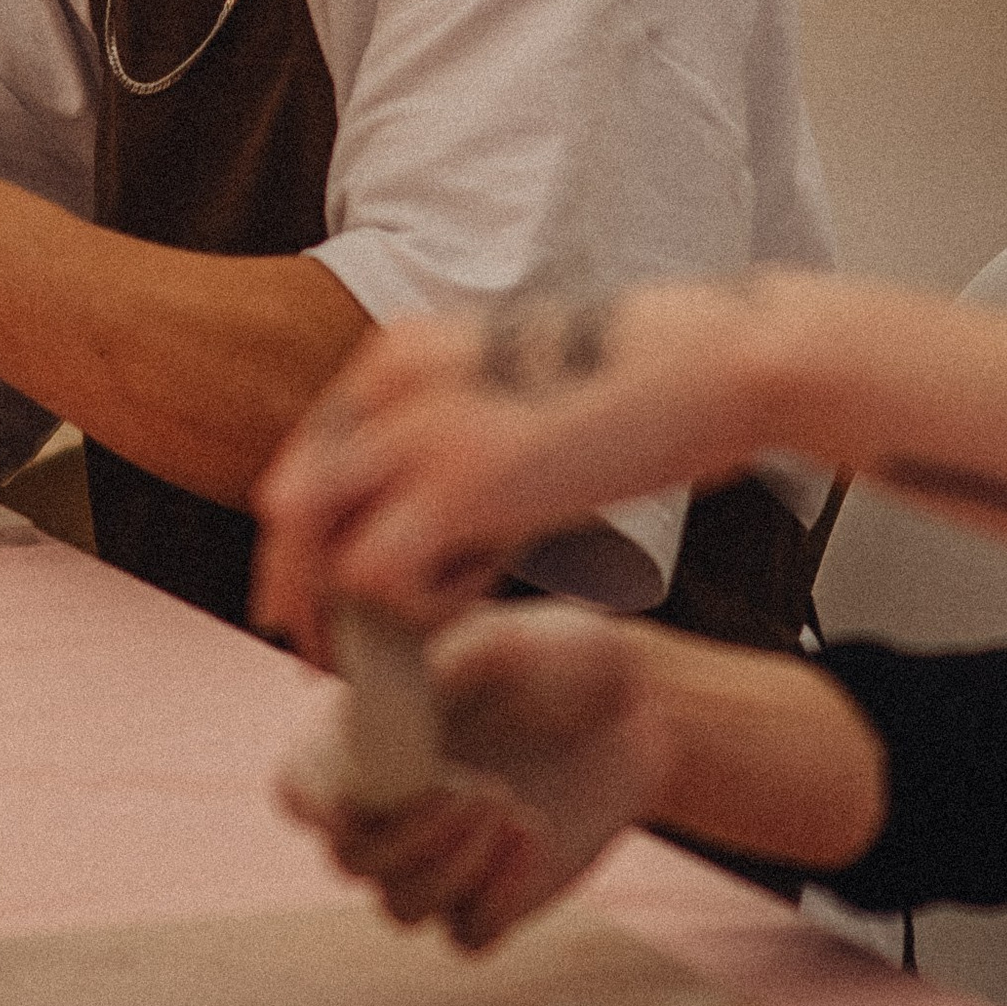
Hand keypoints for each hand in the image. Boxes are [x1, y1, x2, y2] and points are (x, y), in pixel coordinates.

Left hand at [253, 281, 790, 662]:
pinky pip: (376, 575)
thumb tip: (440, 522)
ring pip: (317, 543)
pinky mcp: (461, 484)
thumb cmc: (643, 385)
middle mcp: (390, 382)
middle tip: (319, 650)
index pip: (315, 457)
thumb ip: (460, 441)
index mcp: (401, 354)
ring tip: (391, 651)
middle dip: (297, 586)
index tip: (320, 597)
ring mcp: (419, 431)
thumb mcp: (517, 393)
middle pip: (291, 501)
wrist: (715, 361)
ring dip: (344, 611)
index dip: (311, 537)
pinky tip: (463, 611)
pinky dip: (404, 614)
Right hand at [278, 606, 675, 951]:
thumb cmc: (553, 657)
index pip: (300, 790)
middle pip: (347, 860)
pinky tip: (532, 834)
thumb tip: (399, 696)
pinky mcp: (488, 900)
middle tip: (474, 789)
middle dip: (406, 835)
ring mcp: (436, 860)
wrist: (630, 708)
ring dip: (453, 865)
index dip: (325, 797)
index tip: (384, 782)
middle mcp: (388, 808)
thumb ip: (447, 666)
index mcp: (364, 738)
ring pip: (401, 906)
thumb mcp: (507, 642)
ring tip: (508, 802)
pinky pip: (466, 934)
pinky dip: (497, 895)